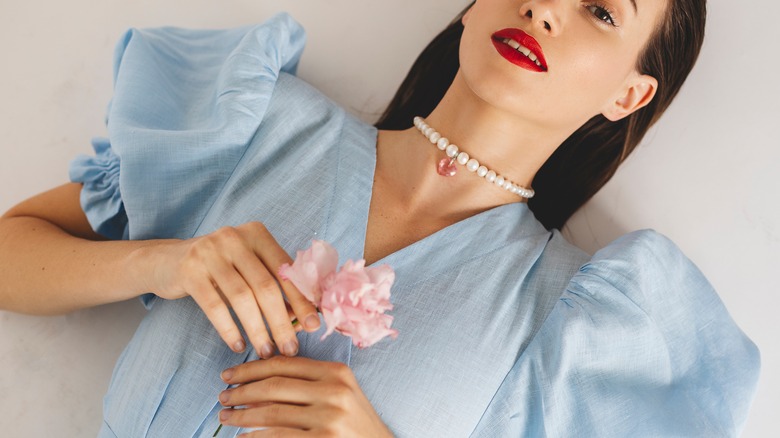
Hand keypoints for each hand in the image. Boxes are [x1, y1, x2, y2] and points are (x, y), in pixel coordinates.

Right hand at [144, 222, 320, 356]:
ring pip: (242, 298)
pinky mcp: (189, 271)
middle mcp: (235, 237)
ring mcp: (210, 252)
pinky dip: (229, 329)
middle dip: (281, 321)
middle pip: (266, 286)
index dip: (301, 299)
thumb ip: (274, 286)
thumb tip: (303, 320)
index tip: (314, 325)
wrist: (168, 260)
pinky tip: (238, 345)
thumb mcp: (248, 268)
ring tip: (266, 351)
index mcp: (257, 234)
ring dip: (257, 330)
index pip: (286, 270)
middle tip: (291, 348)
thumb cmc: (220, 268)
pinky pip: (214, 306)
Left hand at [217, 356, 392, 436]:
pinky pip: (277, 437)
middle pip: (274, 386)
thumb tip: (257, 380)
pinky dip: (255, 437)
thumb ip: (309, 381)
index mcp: (336, 372)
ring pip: (271, 413)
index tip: (229, 374)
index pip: (284, 364)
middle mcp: (334, 392)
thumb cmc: (354, 422)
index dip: (251, 368)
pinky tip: (243, 437)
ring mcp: (329, 419)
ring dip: (242, 416)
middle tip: (223, 396)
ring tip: (226, 417)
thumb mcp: (340, 393)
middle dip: (241, 391)